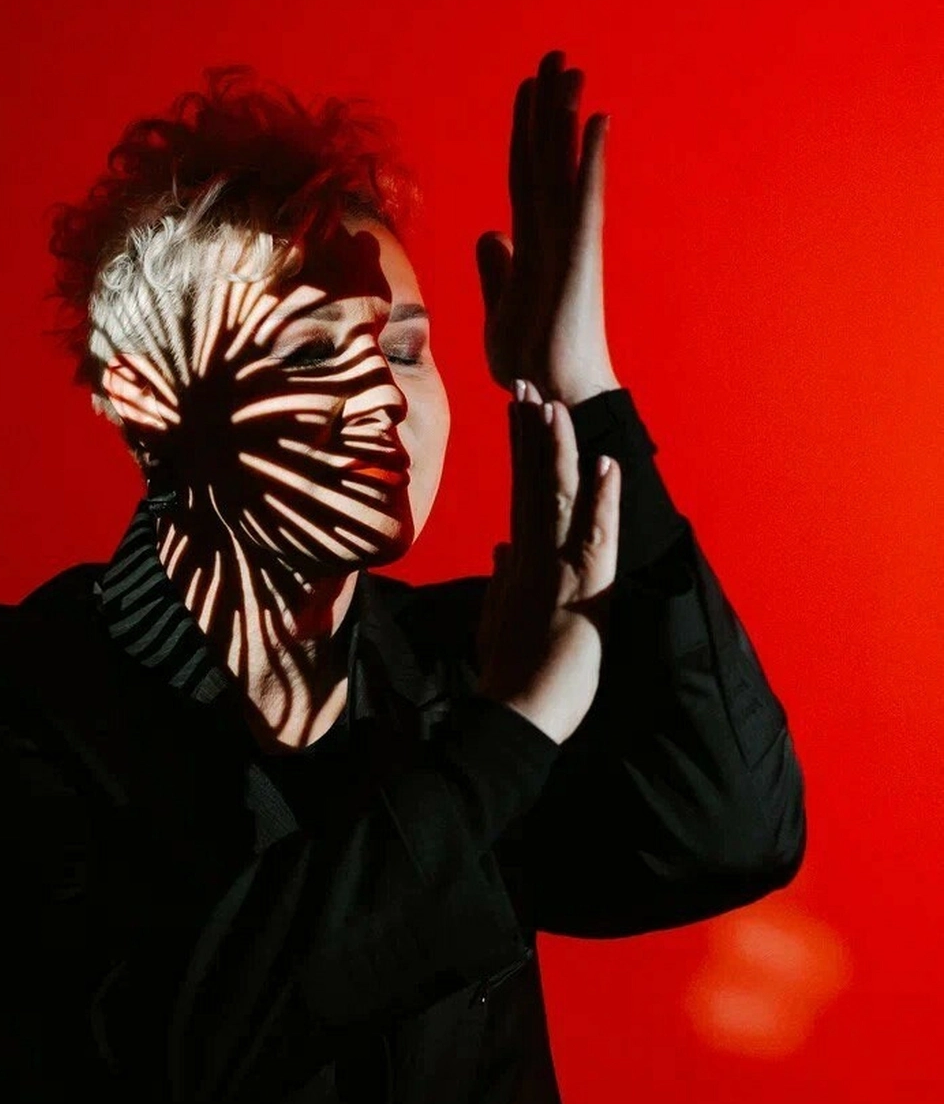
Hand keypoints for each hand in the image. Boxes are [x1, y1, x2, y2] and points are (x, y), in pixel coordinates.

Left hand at [475, 50, 619, 407]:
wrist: (550, 396)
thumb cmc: (530, 362)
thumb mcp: (500, 310)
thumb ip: (496, 271)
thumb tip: (492, 233)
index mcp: (530, 245)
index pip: (523, 176)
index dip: (523, 132)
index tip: (527, 89)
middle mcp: (551, 235)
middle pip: (545, 158)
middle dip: (547, 107)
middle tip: (554, 54)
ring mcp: (567, 244)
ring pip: (562, 168)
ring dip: (566, 117)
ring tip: (571, 69)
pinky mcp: (579, 259)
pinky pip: (584, 199)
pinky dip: (589, 160)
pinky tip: (596, 120)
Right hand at [475, 381, 620, 745]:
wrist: (514, 716)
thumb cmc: (509, 679)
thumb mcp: (498, 620)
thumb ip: (501, 581)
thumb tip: (501, 548)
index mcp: (516, 564)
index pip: (520, 495)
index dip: (521, 452)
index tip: (518, 414)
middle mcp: (530, 558)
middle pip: (532, 483)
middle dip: (530, 433)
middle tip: (524, 387)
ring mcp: (553, 571)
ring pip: (557, 498)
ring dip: (557, 450)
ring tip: (552, 405)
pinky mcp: (578, 592)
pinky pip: (594, 536)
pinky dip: (601, 500)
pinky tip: (604, 464)